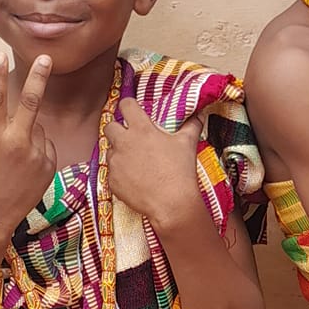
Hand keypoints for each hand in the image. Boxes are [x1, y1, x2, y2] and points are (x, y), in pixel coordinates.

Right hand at [0, 53, 56, 241]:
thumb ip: (1, 131)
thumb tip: (23, 115)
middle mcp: (16, 144)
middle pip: (30, 103)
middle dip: (38, 78)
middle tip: (46, 58)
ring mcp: (36, 155)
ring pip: (37, 128)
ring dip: (29, 135)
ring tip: (15, 161)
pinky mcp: (49, 165)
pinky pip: (45, 146)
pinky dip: (38, 151)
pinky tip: (26, 170)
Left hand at [105, 99, 202, 230]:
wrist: (171, 204)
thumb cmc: (179, 172)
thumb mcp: (187, 144)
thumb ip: (191, 126)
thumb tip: (198, 116)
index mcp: (141, 129)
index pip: (126, 105)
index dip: (128, 106)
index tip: (132, 110)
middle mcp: (124, 143)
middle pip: (110, 126)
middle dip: (117, 130)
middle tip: (130, 138)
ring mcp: (116, 162)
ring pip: (110, 150)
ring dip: (119, 153)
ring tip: (137, 163)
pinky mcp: (112, 180)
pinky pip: (112, 172)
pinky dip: (121, 174)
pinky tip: (135, 180)